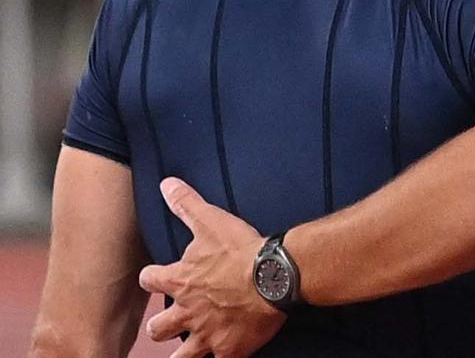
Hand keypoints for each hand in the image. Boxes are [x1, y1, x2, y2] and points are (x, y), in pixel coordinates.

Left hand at [138, 178, 284, 357]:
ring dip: (181, 353)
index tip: (154, 278)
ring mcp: (207, 334)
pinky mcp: (229, 348)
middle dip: (160, 326)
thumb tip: (166, 183)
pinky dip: (222, 357)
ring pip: (182, 355)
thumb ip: (186, 204)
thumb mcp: (210, 220)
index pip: (150, 282)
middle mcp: (187, 312)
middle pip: (158, 328)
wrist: (273, 276)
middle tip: (166, 324)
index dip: (152, 279)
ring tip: (184, 352)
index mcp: (180, 281)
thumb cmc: (241, 249)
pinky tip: (225, 354)